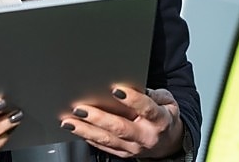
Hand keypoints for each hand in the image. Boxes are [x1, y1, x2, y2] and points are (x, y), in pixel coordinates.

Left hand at [59, 86, 183, 158]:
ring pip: (108, 139)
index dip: (132, 99)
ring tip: (70, 121)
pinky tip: (77, 130)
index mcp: (160, 120)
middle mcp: (146, 136)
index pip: (146, 109)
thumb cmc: (164, 116)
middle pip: (121, 127)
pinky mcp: (124, 154)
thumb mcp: (167, 100)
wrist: (169, 142)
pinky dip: (89, 138)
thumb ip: (152, 93)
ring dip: (86, 130)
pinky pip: (104, 147)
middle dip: (98, 117)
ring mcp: (134, 147)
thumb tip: (135, 84)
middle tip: (80, 108)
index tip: (116, 89)